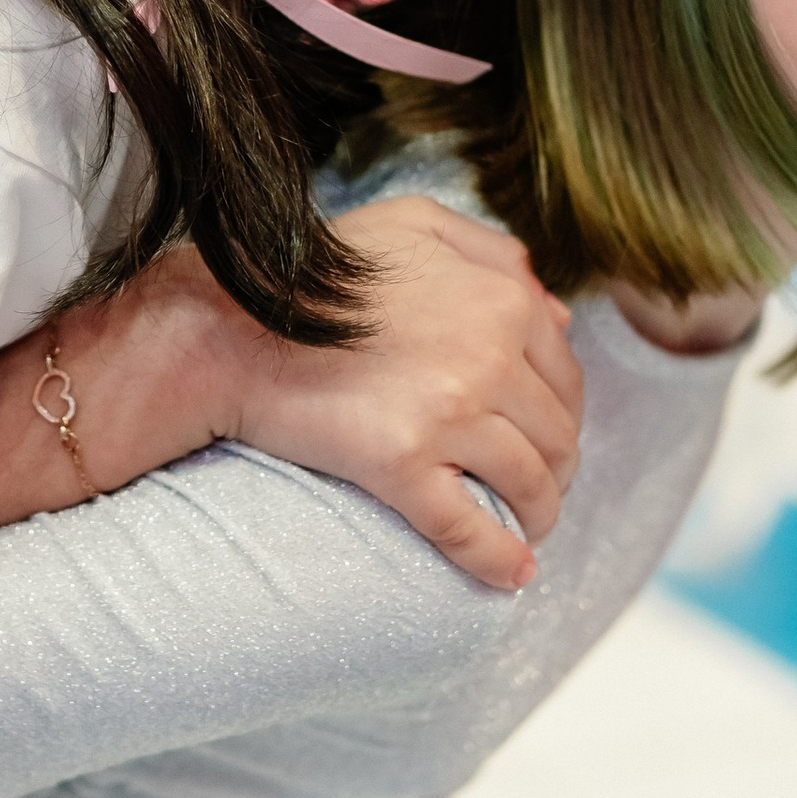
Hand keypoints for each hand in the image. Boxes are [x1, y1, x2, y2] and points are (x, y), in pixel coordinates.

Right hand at [191, 195, 582, 590]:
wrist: (231, 323)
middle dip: (555, 472)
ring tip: (523, 529)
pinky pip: (468, 528)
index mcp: (502, 301)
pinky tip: (511, 574)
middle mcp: (490, 355)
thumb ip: (492, 253)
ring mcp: (449, 413)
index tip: (544, 441)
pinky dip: (498, 560)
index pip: (566, 379)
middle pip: (556, 436)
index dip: (562, 419)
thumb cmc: (317, 268)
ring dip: (537, 516)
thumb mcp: (413, 223)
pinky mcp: (401, 464)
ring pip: (527, 485)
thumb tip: (557, 313)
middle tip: (535, 492)